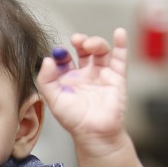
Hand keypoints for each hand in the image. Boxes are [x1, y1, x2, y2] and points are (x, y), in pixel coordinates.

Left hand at [37, 28, 128, 154]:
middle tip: (76, 40)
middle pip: (83, 50)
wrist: (94, 133)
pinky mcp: (117, 77)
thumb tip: (47, 60)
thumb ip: (46, 80)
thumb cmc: (73, 119)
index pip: (64, 58)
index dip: (61, 53)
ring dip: (95, 42)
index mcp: (68, 78)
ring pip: (100, 51)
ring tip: (89, 44)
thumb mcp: (53, 100)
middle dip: (80, 41)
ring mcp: (101, 74)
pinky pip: (120, 58)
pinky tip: (119, 33)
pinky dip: (121, 44)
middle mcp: (85, 73)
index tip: (58, 53)